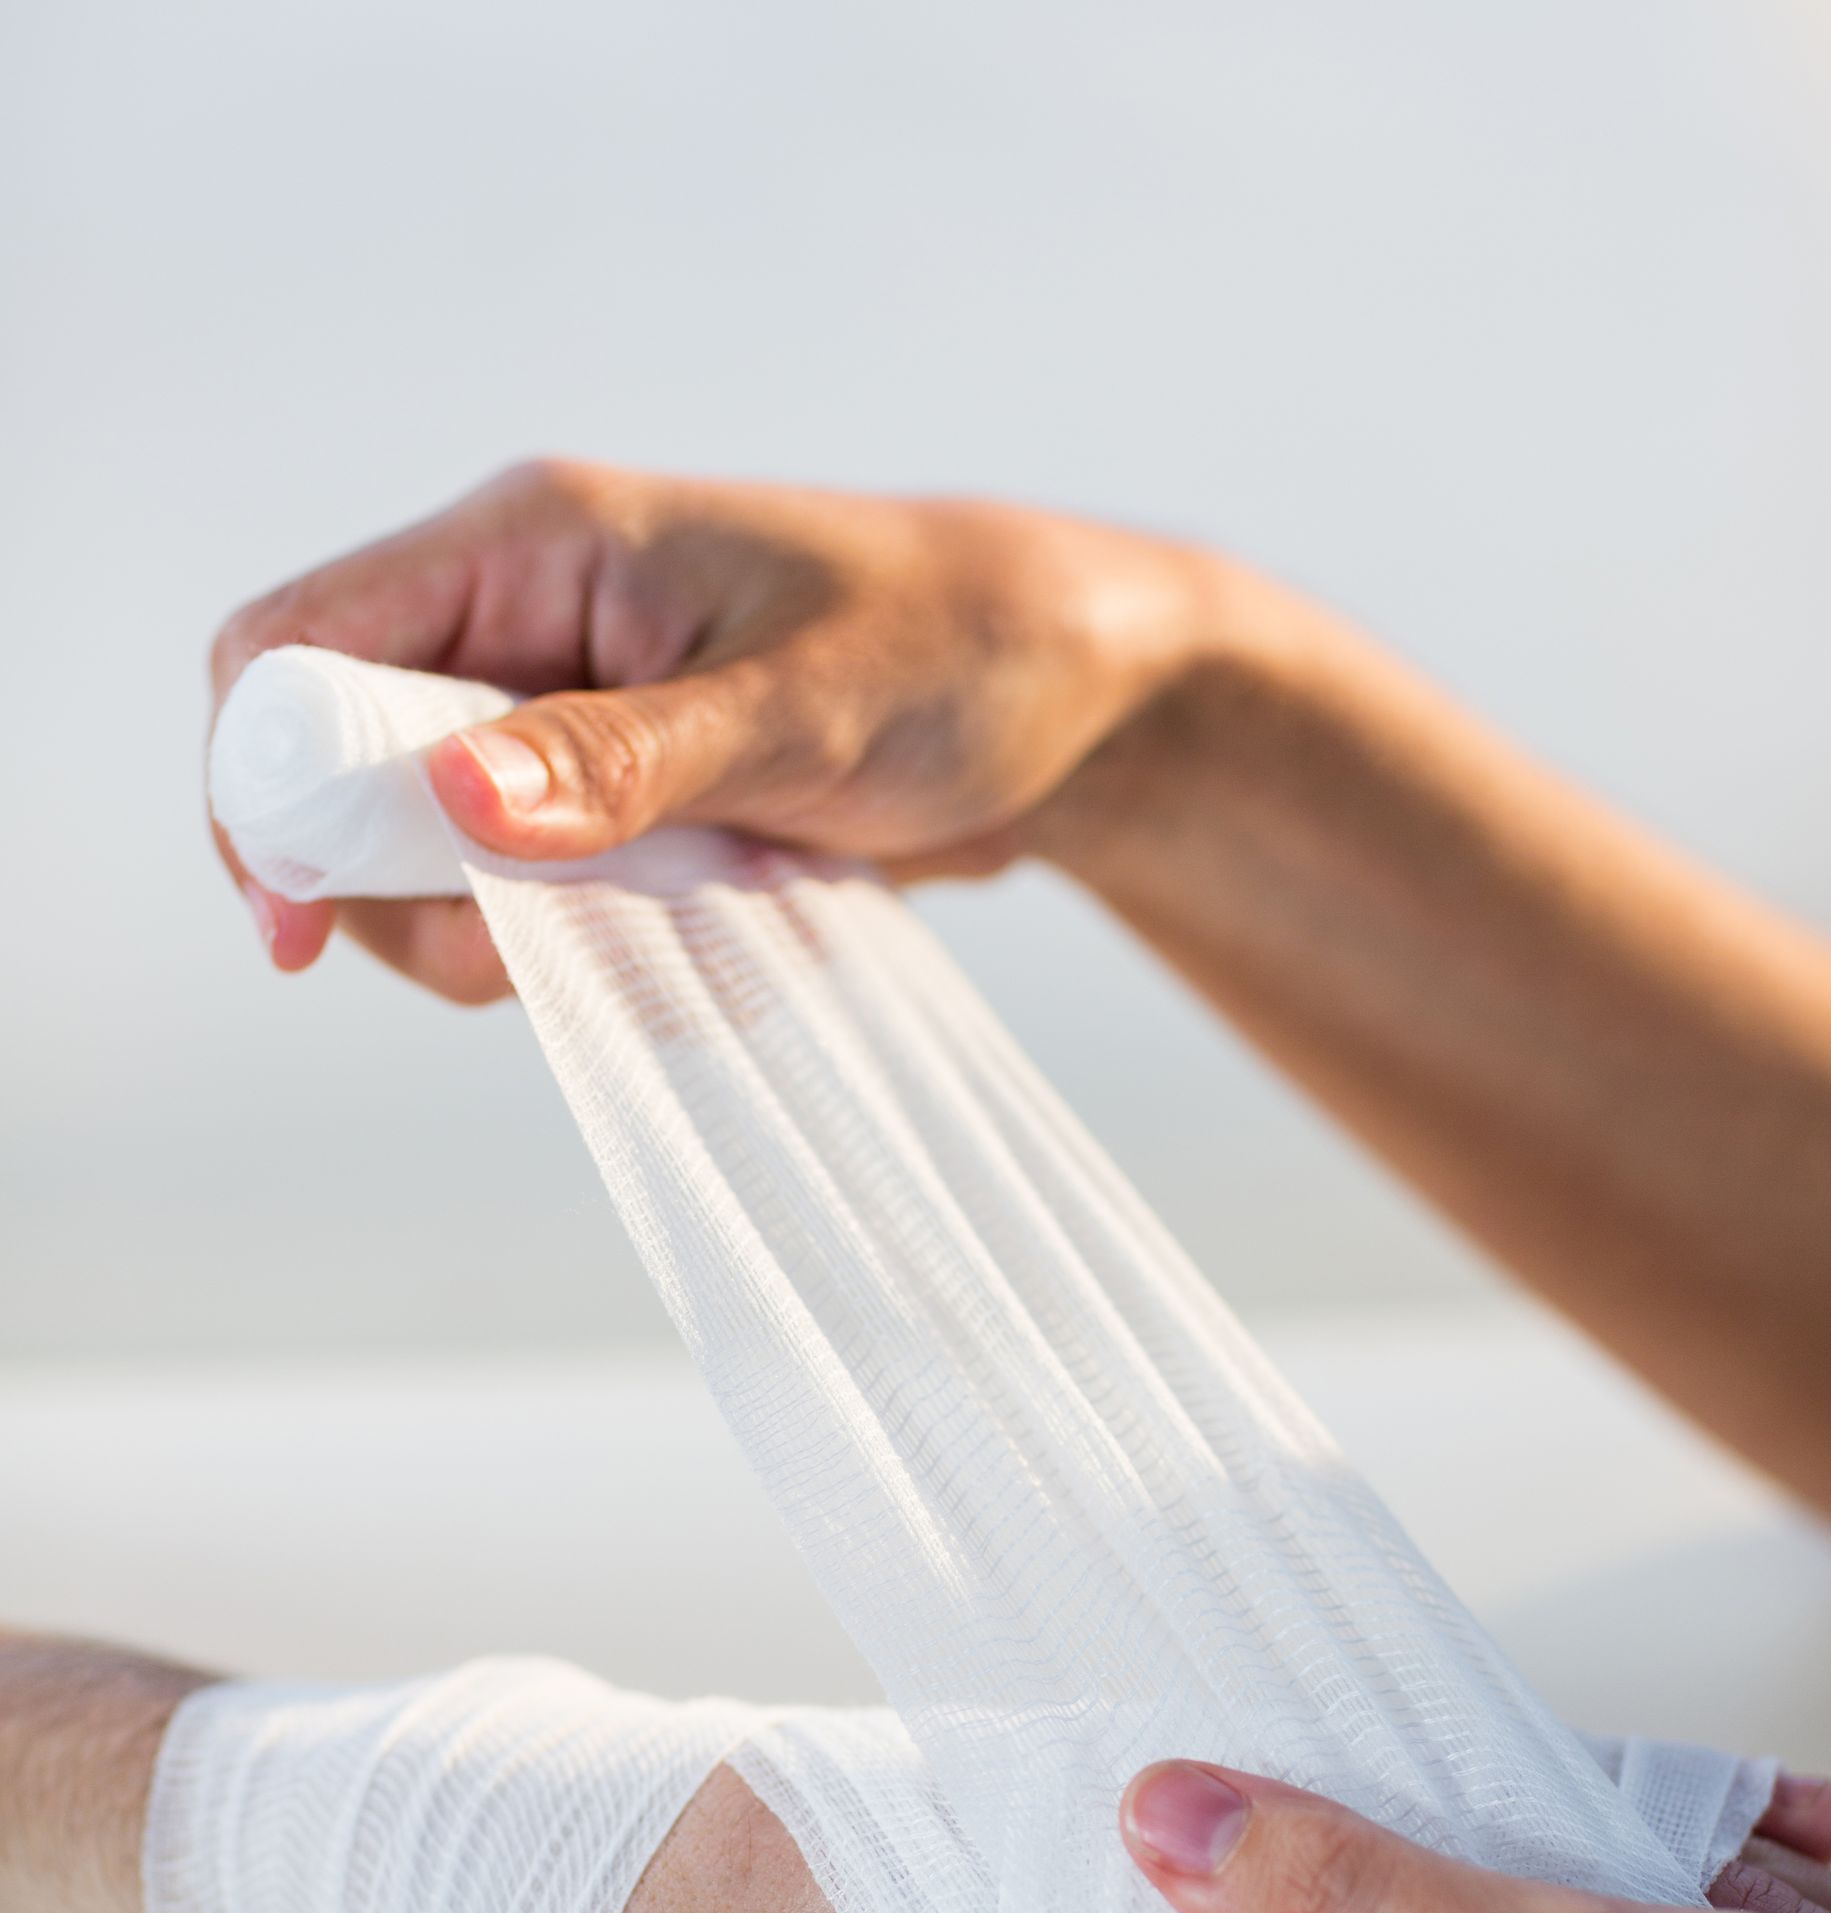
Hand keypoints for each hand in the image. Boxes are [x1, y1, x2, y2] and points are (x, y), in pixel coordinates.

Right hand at [209, 465, 1225, 1001]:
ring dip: (510, 933)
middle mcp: (525, 622)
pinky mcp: (620, 796)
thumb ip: (623, 761)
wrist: (1083, 699)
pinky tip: (697, 938)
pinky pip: (537, 896)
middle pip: (342, 775)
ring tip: (662, 930)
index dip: (263, 783)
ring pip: (436, 857)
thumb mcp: (798, 710)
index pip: (294, 646)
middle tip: (518, 964)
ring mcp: (567, 716)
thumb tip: (456, 801)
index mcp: (534, 544)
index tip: (299, 927)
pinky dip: (589, 946)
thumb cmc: (961, 654)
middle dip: (401, 892)